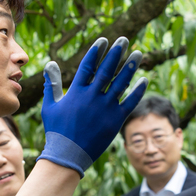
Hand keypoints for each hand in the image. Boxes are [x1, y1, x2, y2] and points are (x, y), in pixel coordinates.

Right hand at [38, 37, 146, 175]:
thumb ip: (52, 84)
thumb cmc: (57, 130)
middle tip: (124, 40)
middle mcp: (92, 97)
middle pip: (106, 71)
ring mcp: (105, 109)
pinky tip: (145, 79)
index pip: (88, 66)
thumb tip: (50, 64)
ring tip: (138, 53)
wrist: (68, 155)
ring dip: (130, 67)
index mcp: (76, 92)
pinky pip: (130, 103)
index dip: (96, 52)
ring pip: (120, 83)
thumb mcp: (50, 106)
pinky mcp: (116, 121)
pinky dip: (138, 91)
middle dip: (116, 54)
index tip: (104, 40)